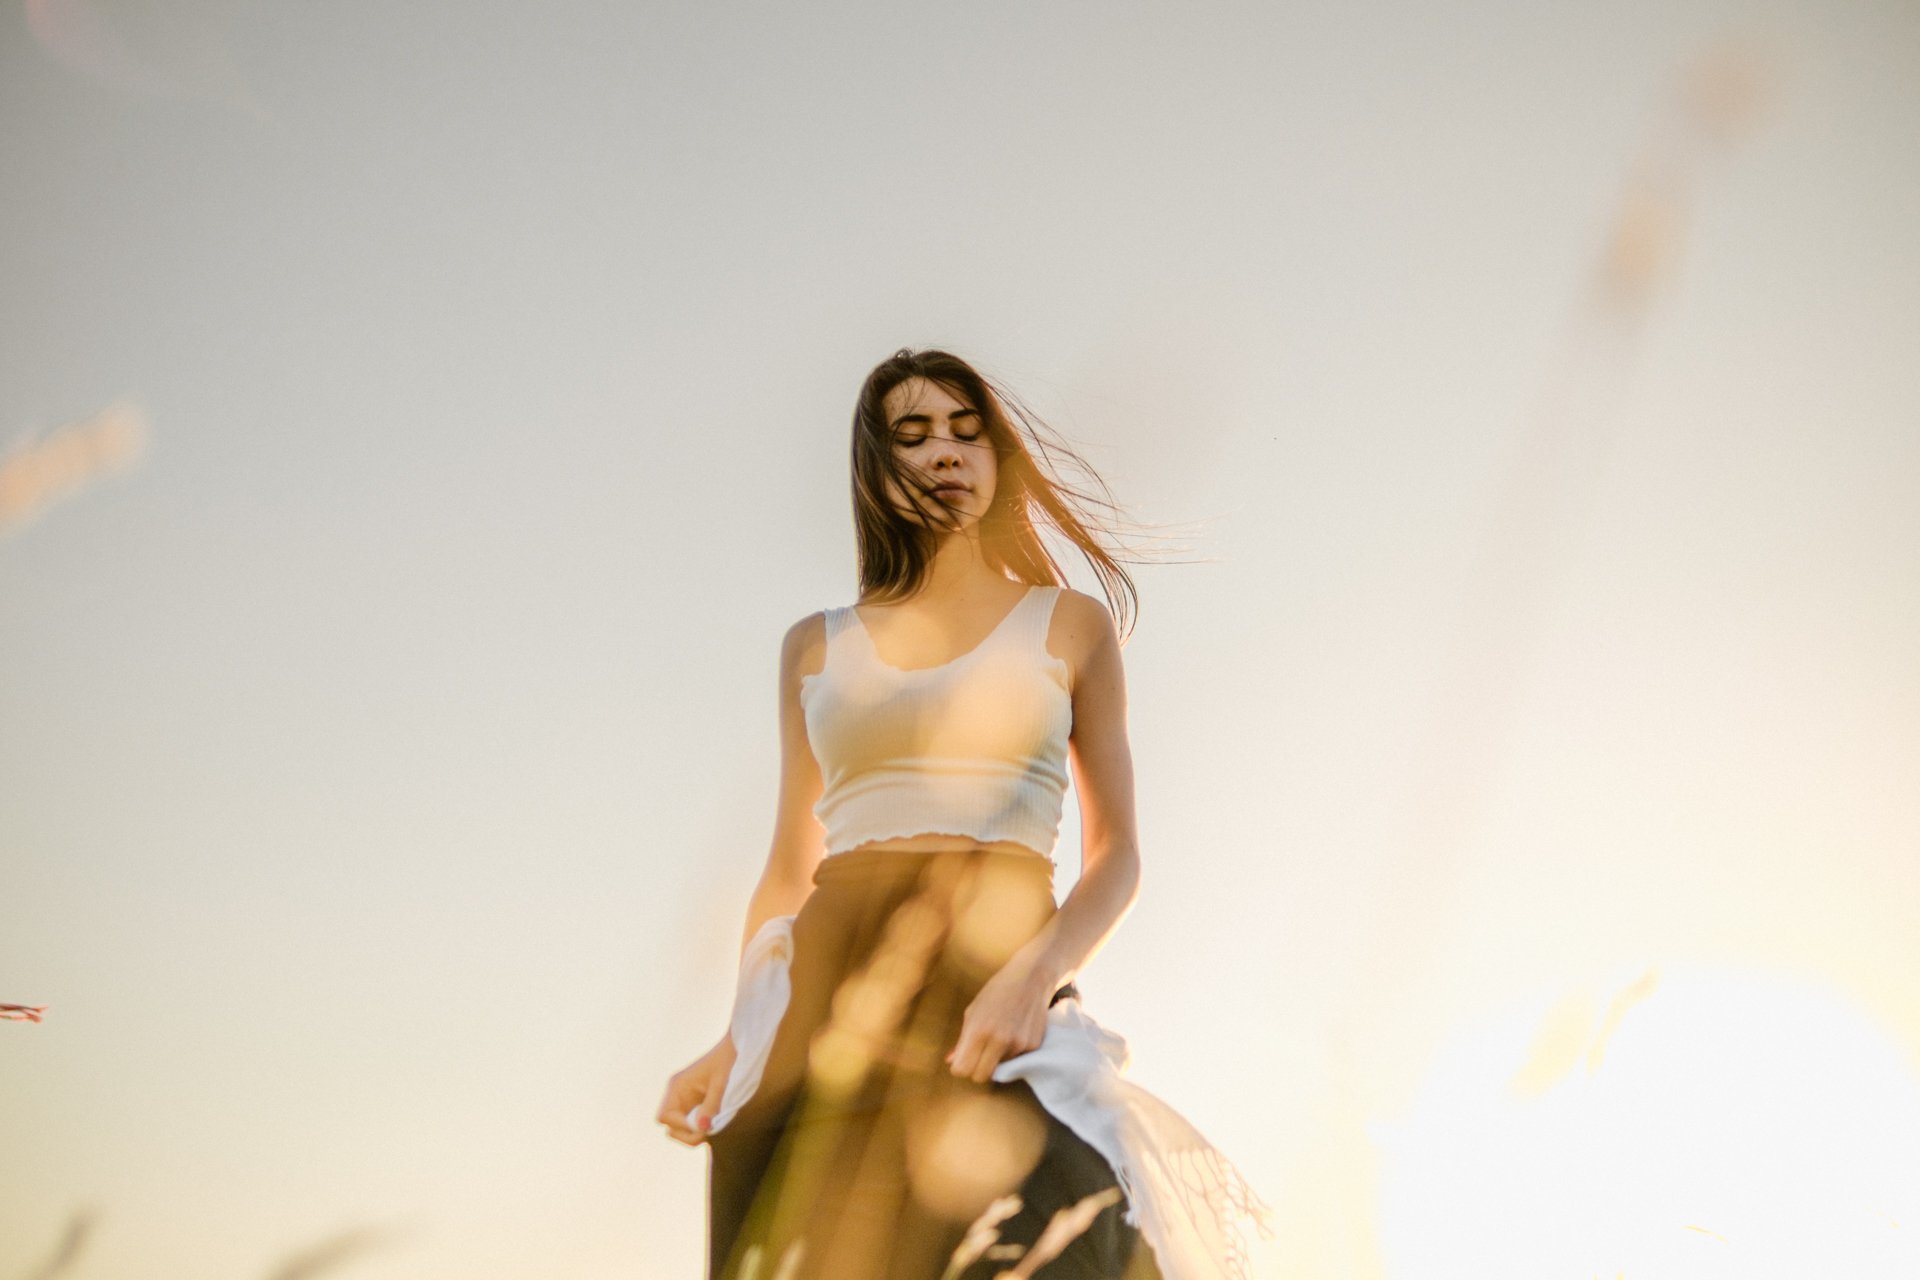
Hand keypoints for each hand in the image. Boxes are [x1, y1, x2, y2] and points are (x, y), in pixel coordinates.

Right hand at [657, 1034, 736, 1145]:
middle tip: (709, 1132)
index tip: (702, 1125)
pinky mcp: (697, 1106)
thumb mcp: (721, 1084)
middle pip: (670, 1127)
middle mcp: (677, 1095)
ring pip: (680, 1129)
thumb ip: (711, 1106)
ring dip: (695, 1133)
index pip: (664, 1116)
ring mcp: (686, 1102)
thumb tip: (702, 1128)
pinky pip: (692, 1124)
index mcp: (677, 1086)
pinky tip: (715, 1125)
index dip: (681, 1126)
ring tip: (714, 1128)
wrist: (740, 1048)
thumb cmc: (729, 1060)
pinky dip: (701, 1129)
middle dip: (687, 1134)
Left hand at [947, 961, 1051, 1083]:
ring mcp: (1018, 1045)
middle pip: (980, 1077)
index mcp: (979, 1031)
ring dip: (996, 1058)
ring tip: (1001, 1035)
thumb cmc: (996, 992)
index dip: (959, 1067)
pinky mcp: (1033, 1046)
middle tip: (977, 1057)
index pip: (962, 1070)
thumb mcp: (973, 1011)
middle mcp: (999, 1041)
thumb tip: (951, 1060)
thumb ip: (962, 1039)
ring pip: (1000, 1068)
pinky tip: (1015, 1032)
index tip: (962, 1060)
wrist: (1031, 978)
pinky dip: (1012, 1052)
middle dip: (976, 1070)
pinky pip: (1016, 1060)